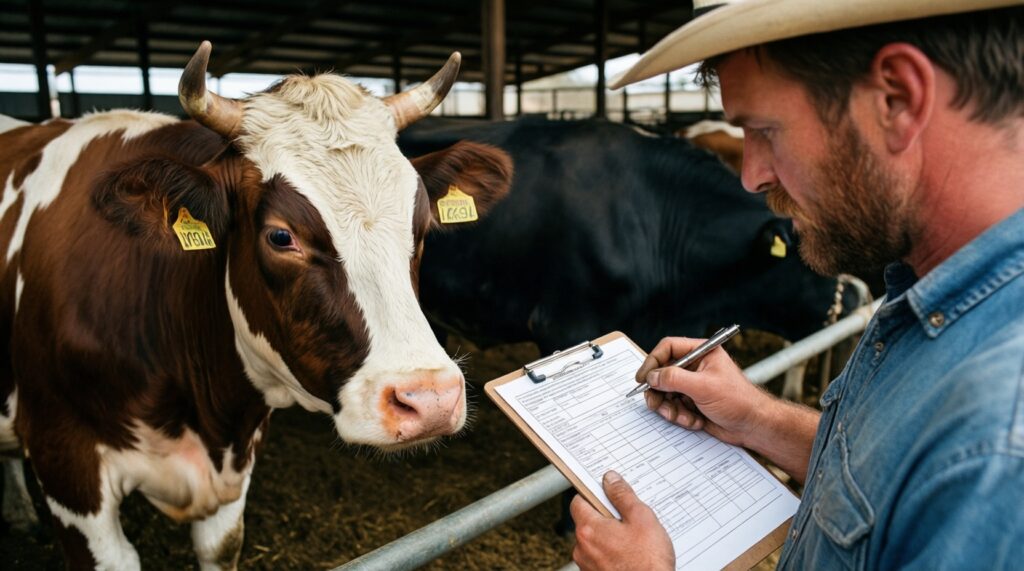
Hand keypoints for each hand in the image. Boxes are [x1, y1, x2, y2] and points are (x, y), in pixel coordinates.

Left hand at [570, 471, 674, 570]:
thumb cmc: (648, 563)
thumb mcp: (641, 519)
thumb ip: (623, 496)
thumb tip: (611, 479)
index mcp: (589, 529)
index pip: (579, 500)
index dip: (593, 494)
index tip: (606, 492)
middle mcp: (582, 548)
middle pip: (587, 521)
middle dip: (606, 517)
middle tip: (628, 518)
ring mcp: (587, 565)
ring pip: (595, 541)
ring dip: (610, 537)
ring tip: (634, 540)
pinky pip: (600, 557)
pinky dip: (611, 553)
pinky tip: (631, 555)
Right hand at [635, 336, 771, 446]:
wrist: (753, 426)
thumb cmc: (738, 401)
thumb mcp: (704, 387)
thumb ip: (674, 378)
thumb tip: (652, 376)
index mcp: (701, 352)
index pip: (668, 348)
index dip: (653, 361)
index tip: (643, 378)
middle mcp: (695, 366)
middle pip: (662, 373)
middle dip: (659, 391)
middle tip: (655, 403)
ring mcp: (692, 385)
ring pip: (665, 393)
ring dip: (669, 408)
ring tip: (682, 417)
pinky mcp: (691, 402)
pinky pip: (673, 407)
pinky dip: (679, 416)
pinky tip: (694, 421)